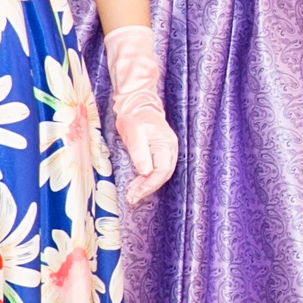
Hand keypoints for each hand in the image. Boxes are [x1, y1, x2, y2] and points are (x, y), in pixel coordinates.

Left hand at [103, 25, 178, 205]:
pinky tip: (138, 184)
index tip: (134, 195)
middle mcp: (170, 149)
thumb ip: (140, 153)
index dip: (148, 185)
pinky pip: (158, 168)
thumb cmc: (134, 117)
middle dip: (147, 188)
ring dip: (147, 185)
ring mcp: (167, 150)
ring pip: (161, 173)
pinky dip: (148, 178)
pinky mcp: (161, 150)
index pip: (161, 171)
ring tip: (133, 194)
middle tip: (132, 198)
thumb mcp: (133, 133)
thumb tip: (145, 172)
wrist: (137, 104)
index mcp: (165, 145)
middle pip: (163, 175)